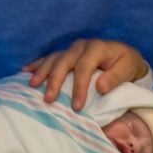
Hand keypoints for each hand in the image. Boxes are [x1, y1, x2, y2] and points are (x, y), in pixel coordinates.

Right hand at [23, 39, 148, 109]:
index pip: (84, 67)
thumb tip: (101, 87)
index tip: (77, 106)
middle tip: (49, 99)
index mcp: (97, 48)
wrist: (123, 54)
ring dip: (41, 72)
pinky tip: (25, 72)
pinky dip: (37, 64)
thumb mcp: (127, 68)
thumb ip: (116, 77)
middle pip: (64, 61)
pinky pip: (49, 58)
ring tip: (32, 86)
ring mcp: (71, 49)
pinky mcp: (65, 53)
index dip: (79, 87)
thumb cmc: (125, 64)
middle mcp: (81, 46)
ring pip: (53, 59)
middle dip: (55, 80)